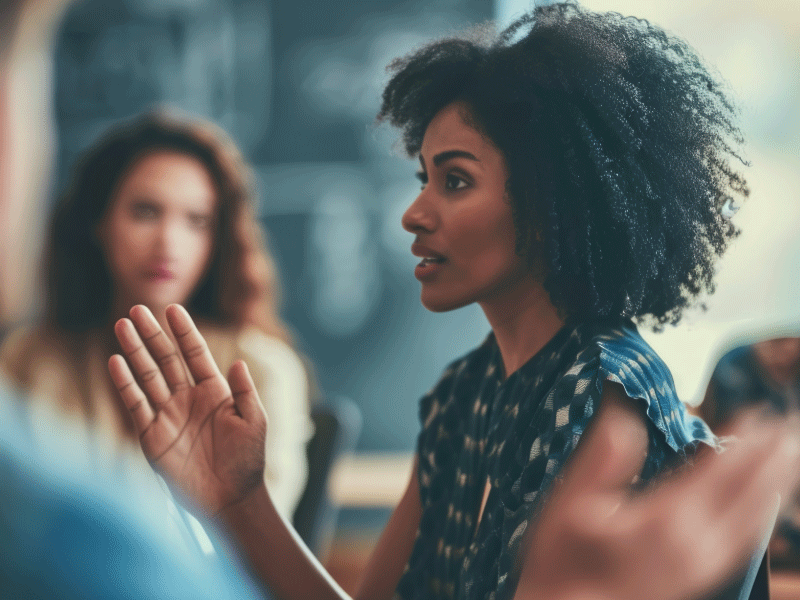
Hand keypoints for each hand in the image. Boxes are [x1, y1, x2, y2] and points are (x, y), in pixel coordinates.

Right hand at [108, 304, 267, 516]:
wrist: (230, 499)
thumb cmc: (247, 461)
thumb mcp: (254, 422)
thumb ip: (245, 392)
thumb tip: (238, 362)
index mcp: (215, 391)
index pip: (195, 354)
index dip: (184, 331)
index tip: (173, 309)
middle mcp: (188, 398)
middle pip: (167, 359)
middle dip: (152, 334)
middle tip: (137, 309)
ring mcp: (168, 415)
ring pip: (148, 375)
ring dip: (135, 351)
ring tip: (122, 325)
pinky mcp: (152, 435)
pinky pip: (136, 404)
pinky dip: (125, 383)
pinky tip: (115, 362)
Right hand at [515, 410, 799, 599]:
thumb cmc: (561, 560)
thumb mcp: (570, 504)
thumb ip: (601, 460)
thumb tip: (626, 417)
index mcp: (665, 520)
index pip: (718, 472)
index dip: (743, 442)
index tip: (762, 412)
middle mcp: (694, 545)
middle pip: (746, 495)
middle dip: (770, 459)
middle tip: (789, 426)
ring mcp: (699, 566)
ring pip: (753, 521)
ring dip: (774, 485)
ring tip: (789, 459)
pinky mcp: (695, 579)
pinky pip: (743, 543)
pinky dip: (760, 518)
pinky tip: (762, 510)